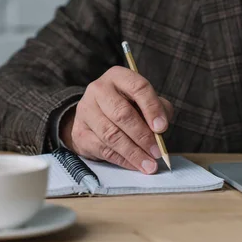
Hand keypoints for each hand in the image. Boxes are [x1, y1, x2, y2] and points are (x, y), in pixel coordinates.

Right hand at [59, 66, 173, 173]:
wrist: (94, 116)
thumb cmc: (126, 106)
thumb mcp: (144, 101)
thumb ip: (158, 110)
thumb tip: (161, 130)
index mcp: (118, 76)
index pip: (138, 88)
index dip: (152, 108)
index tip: (162, 128)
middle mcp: (98, 89)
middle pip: (122, 114)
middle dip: (142, 136)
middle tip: (157, 152)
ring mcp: (86, 110)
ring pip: (111, 134)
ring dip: (133, 152)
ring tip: (148, 164)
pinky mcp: (80, 131)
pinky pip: (102, 149)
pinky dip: (121, 159)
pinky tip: (134, 164)